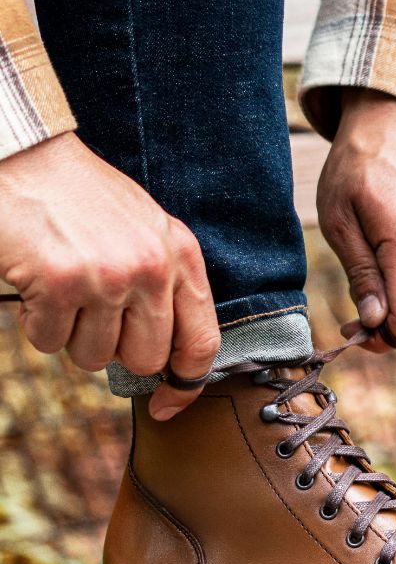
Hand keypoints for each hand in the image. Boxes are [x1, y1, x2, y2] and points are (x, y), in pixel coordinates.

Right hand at [0, 133, 220, 418]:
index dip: (186, 383)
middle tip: (91, 314)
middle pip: (145, 360)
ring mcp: (109, 277)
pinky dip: (36, 322)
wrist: (25, 157)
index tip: (168, 406)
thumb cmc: (82, 200)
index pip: (202, 341)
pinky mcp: (61, 283)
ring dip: (71, 333)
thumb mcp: (145, 231)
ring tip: (62, 287)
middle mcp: (153, 268)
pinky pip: (50, 341)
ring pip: (93, 356)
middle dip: (114, 351)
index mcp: (181, 255)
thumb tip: (169, 359)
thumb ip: (164, 285)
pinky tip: (36, 283)